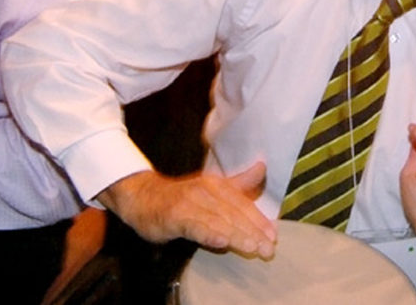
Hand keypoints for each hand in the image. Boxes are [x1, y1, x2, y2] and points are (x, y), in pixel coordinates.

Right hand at [98, 163, 275, 258]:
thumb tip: (262, 167)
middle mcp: (205, 191)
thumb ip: (238, 183)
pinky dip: (209, 234)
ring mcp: (189, 203)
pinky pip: (194, 227)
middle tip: (268, 249)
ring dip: (237, 235)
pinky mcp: (174, 216)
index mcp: (217, 185)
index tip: (273, 236)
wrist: (142, 197)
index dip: (259, 220)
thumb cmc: (181, 198)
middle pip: (234, 214)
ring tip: (252, 247)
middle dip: (253, 232)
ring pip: (218, 221)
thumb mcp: (212, 188)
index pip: (243, 204)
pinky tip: (221, 242)